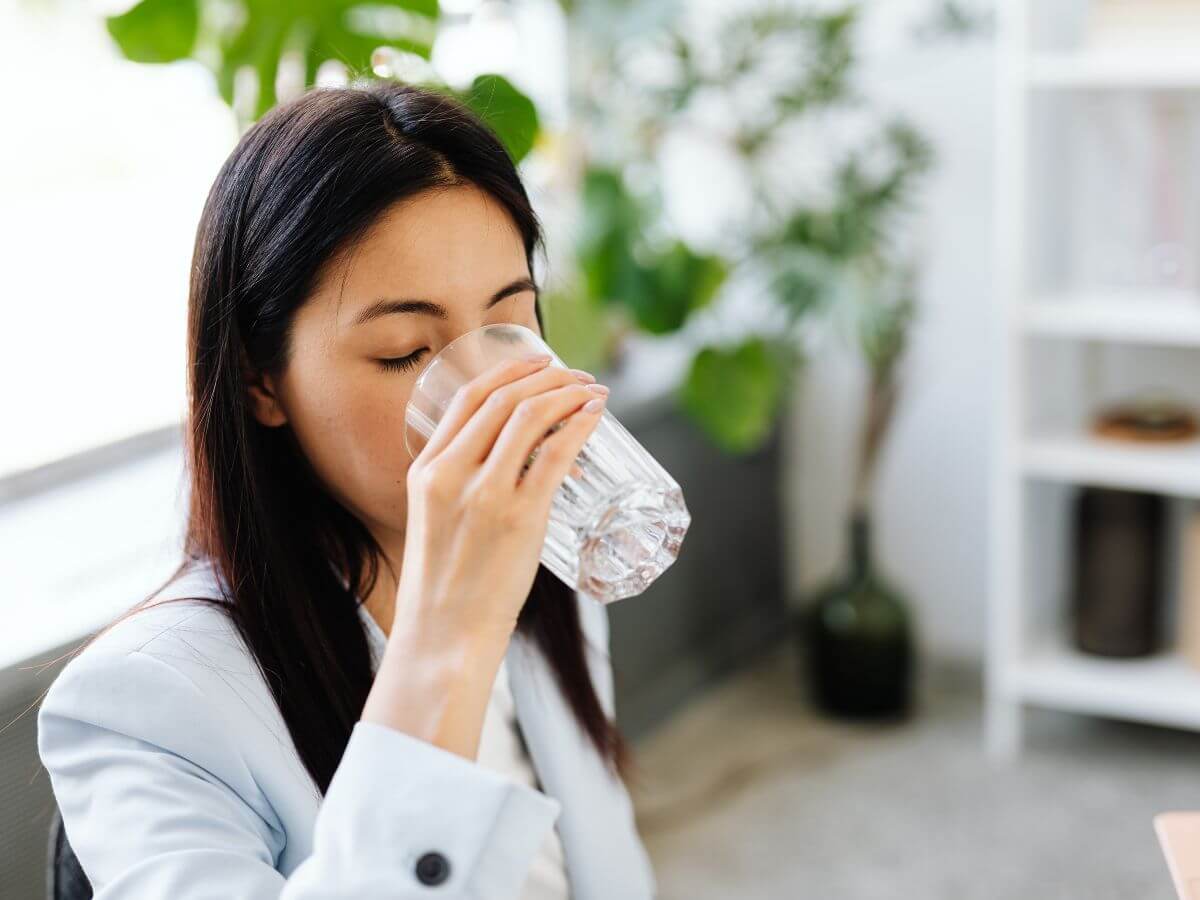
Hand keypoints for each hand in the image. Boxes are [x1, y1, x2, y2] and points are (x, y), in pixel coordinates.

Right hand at [395, 354, 606, 644]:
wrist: (444, 636)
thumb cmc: (447, 587)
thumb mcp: (436, 523)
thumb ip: (461, 489)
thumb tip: (514, 467)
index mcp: (426, 471)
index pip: (468, 399)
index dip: (509, 371)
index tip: (539, 362)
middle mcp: (451, 473)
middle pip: (504, 399)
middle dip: (546, 375)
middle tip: (576, 375)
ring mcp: (486, 494)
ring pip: (531, 417)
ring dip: (569, 393)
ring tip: (592, 390)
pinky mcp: (520, 517)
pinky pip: (556, 453)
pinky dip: (580, 425)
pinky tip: (596, 416)